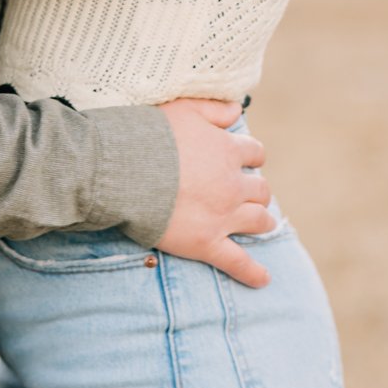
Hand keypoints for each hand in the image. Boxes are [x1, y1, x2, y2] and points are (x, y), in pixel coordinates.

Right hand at [156, 97, 274, 288]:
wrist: (124, 171)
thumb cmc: (149, 135)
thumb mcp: (183, 109)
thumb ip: (213, 108)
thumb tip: (238, 109)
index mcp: (227, 151)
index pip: (255, 153)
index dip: (249, 158)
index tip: (242, 162)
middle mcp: (232, 184)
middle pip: (261, 189)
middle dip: (256, 191)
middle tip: (245, 194)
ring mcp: (222, 216)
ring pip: (258, 221)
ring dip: (261, 222)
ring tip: (260, 224)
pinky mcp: (206, 243)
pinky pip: (237, 262)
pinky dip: (252, 272)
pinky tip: (263, 279)